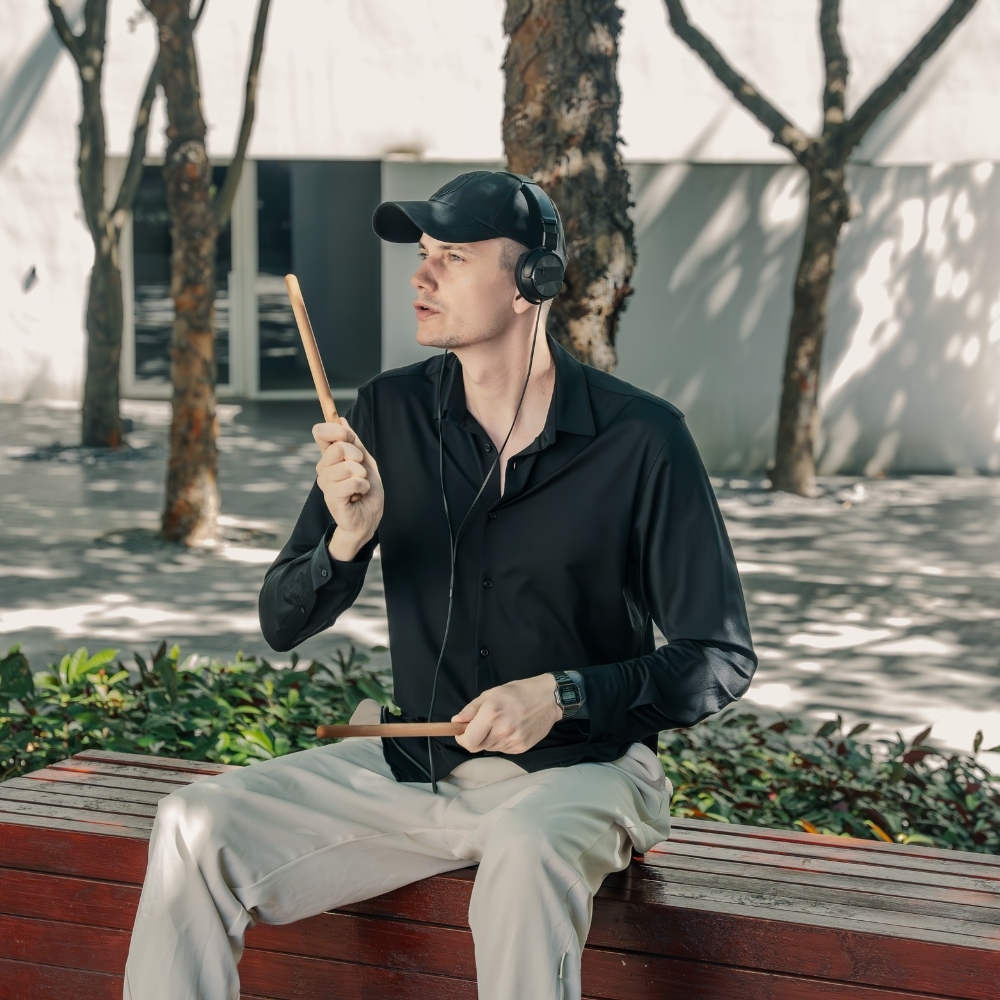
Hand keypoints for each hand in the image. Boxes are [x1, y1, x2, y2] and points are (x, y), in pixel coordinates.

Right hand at [313, 418, 383, 559]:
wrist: (368, 519)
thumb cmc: (366, 492)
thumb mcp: (366, 461)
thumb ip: (354, 442)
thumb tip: (341, 420)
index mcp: (329, 457)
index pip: (320, 432)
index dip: (336, 430)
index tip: (348, 438)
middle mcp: (323, 469)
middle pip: (339, 447)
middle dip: (358, 457)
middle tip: (360, 472)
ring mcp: (325, 483)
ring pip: (349, 466)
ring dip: (363, 476)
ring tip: (360, 487)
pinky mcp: (331, 498)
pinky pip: (352, 482)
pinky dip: (363, 487)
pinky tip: (359, 495)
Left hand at [452, 674, 560, 754]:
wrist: (549, 698)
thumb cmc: (519, 692)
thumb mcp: (492, 693)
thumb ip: (472, 709)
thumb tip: (456, 721)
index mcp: (492, 713)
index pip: (468, 741)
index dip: (461, 738)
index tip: (462, 732)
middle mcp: (503, 730)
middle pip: (477, 747)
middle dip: (474, 738)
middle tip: (482, 725)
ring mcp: (513, 741)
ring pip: (489, 748)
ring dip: (489, 739)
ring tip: (501, 723)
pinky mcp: (522, 748)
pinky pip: (503, 750)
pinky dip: (501, 742)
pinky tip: (511, 729)